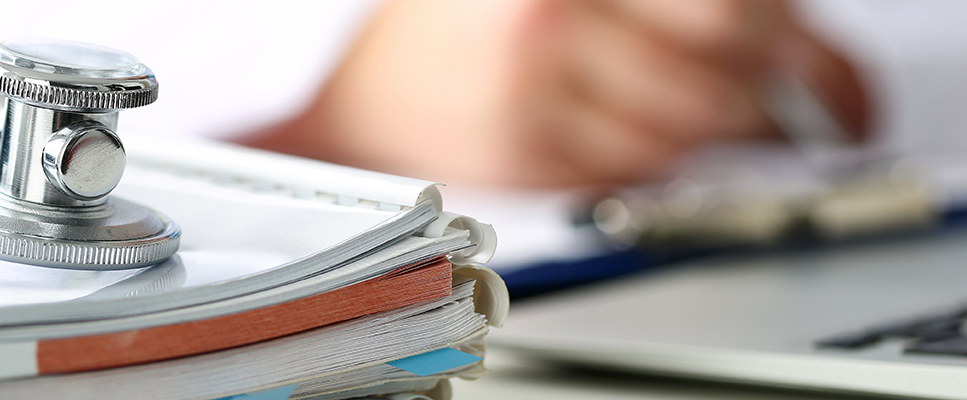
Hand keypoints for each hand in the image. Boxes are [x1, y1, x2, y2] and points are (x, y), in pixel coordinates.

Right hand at [243, 0, 869, 187]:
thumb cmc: (465, 18)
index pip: (726, 9)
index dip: (800, 47)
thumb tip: (777, 36)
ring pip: (684, 133)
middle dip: (777, 97)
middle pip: (720, 72)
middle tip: (802, 108)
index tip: (832, 77)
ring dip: (719, 132)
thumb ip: (662, 2)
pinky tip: (653, 132)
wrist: (367, 76)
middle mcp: (547, 20)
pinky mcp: (522, 158)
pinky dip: (664, 158)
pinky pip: (635, 170)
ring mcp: (531, 95)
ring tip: (720, 118)